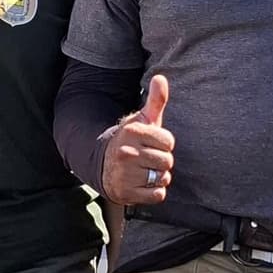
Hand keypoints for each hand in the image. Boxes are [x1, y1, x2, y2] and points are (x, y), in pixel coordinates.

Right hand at [99, 75, 173, 206]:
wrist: (104, 164)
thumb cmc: (130, 141)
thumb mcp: (142, 120)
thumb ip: (155, 100)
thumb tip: (160, 78)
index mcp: (132, 132)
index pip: (169, 142)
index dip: (164, 144)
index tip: (151, 144)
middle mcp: (127, 152)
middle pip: (167, 161)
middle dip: (161, 162)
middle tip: (147, 159)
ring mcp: (125, 174)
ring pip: (163, 178)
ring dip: (158, 177)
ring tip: (144, 171)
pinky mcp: (126, 192)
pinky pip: (157, 195)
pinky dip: (154, 192)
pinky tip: (142, 184)